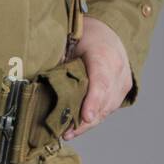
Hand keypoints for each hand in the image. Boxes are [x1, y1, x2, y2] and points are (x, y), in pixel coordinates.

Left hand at [62, 16, 132, 139]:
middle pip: (104, 100)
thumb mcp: (68, 42)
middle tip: (66, 133)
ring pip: (108, 107)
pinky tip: (80, 125)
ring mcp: (123, 79)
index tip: (86, 117)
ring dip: (89, 123)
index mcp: (102, 54)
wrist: (108, 30)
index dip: (93, 101)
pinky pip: (111, 107)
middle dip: (86, 120)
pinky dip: (95, 116)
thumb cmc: (85, 35)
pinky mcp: (124, 88)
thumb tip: (39, 81)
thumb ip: (59, 61)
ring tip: (69, 133)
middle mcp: (117, 68)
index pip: (100, 81)